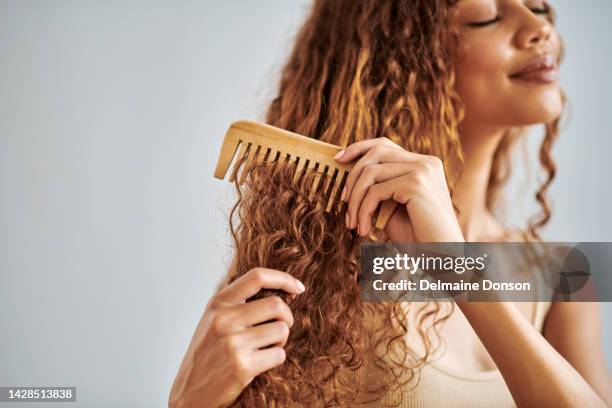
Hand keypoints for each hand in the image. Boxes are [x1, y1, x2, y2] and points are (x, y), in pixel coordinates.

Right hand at [169, 268, 305, 407]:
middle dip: (287, 317)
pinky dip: (276, 358)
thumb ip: (238, 303)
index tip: (298, 288)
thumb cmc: (207, 354)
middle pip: (277, 305)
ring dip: (281, 340)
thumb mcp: (213, 319)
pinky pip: (279, 354)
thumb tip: (281, 290)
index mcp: (217, 303)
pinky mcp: (242, 366)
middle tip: (279, 328)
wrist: (189, 392)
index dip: (283, 279)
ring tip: (265, 347)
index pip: (257, 276)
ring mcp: (233, 342)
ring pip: (282, 330)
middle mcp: (224, 319)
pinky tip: (260, 362)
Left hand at [334, 138, 464, 242]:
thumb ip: (379, 187)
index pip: (384, 145)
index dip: (358, 148)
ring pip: (370, 172)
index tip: (338, 159)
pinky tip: (365, 230)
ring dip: (356, 200)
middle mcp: (425, 162)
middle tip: (344, 202)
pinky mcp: (416, 184)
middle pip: (375, 153)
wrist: (444, 258)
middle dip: (352, 177)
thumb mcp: (394, 207)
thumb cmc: (418, 237)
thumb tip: (349, 176)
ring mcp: (422, 170)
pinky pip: (375, 192)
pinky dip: (363, 211)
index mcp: (423, 164)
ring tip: (353, 224)